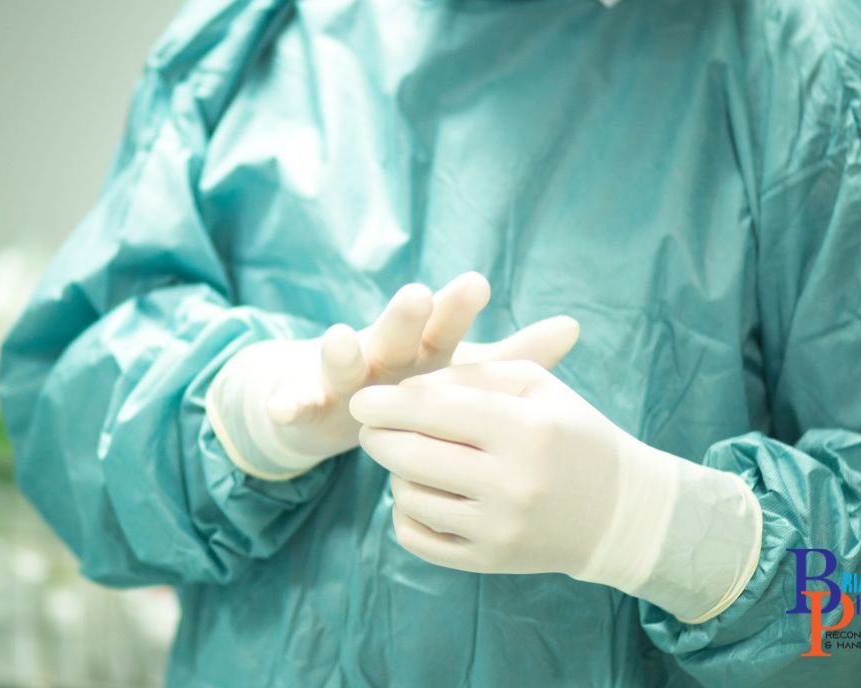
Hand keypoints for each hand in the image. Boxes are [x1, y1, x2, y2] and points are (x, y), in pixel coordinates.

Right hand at [206, 273, 580, 478]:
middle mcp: (382, 354)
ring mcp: (341, 377)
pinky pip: (295, 403)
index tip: (477, 283)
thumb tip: (576, 325)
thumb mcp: (460, 374)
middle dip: (404, 315)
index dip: (456, 306)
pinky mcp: (304, 401)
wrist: (330, 401)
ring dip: (340, 351)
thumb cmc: (408, 385)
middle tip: (417, 295)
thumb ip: (514, 356)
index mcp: (422, 348)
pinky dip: (289, 403)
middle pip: (394, 333)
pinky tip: (285, 407)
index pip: (443, 325)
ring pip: (341, 362)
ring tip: (343, 339)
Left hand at [349, 360, 761, 622]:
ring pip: (409, 497)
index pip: (434, 410)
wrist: (618, 511)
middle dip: (377, 437)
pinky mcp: (489, 562)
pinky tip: (421, 494)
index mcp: (525, 429)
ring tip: (411, 458)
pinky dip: (405, 514)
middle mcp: (512, 483)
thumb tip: (405, 389)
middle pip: (412, 456)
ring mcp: (499, 529)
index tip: (361, 399)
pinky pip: (417, 539)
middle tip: (369, 427)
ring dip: (397, 473)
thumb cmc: (571, 434)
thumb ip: (473, 375)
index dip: (387, 402)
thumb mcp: (538, 386)